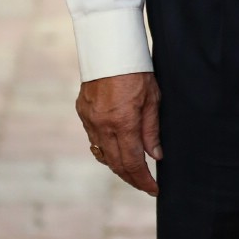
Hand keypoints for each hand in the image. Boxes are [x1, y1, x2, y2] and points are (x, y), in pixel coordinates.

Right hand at [76, 71, 161, 195]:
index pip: (133, 163)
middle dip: (131, 178)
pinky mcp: (82, 112)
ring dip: (117, 166)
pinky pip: (94, 139)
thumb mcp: (152, 99)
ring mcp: (90, 120)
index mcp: (123, 123)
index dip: (143, 180)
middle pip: (116, 164)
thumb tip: (156, 156)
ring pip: (102, 154)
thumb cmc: (136, 70)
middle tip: (145, 185)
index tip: (154, 189)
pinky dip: (105, 150)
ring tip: (133, 171)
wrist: (109, 48)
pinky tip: (116, 150)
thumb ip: (152, 130)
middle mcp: (103, 126)